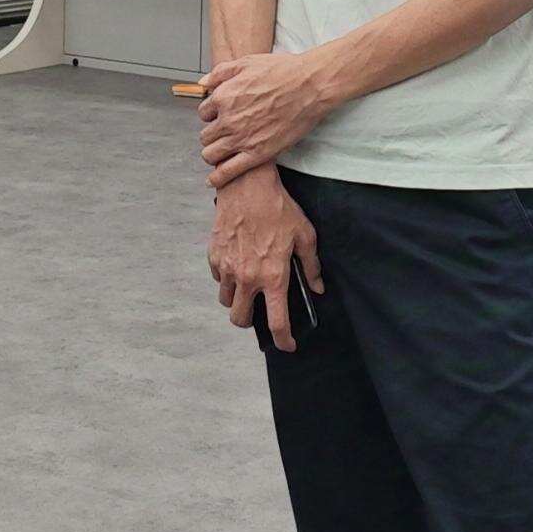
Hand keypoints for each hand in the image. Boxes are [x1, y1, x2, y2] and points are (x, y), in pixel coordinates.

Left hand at [198, 49, 333, 187]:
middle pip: (205, 135)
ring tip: (220, 153)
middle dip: (212, 134)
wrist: (310, 86)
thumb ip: (220, 73)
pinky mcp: (258, 153)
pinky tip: (213, 181)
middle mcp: (228, 119)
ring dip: (212, 153)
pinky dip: (217, 178)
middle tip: (223, 134)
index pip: (203, 113)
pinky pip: (228, 171)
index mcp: (223, 97)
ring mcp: (242, 138)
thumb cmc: (282, 71)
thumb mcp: (246, 62)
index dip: (212, 114)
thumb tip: (204, 83)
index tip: (221, 116)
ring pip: (211, 154)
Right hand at [206, 166, 322, 352]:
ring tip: (248, 287)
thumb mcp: (304, 236)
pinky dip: (227, 278)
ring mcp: (228, 268)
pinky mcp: (215, 255)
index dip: (283, 340)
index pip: (277, 322)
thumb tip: (317, 286)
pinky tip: (238, 265)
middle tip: (259, 312)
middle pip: (240, 320)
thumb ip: (311, 266)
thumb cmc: (278, 209)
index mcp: (274, 277)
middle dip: (250, 323)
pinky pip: (219, 278)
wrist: (248, 186)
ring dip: (237, 300)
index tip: (287, 345)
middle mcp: (248, 278)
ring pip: (227, 301)